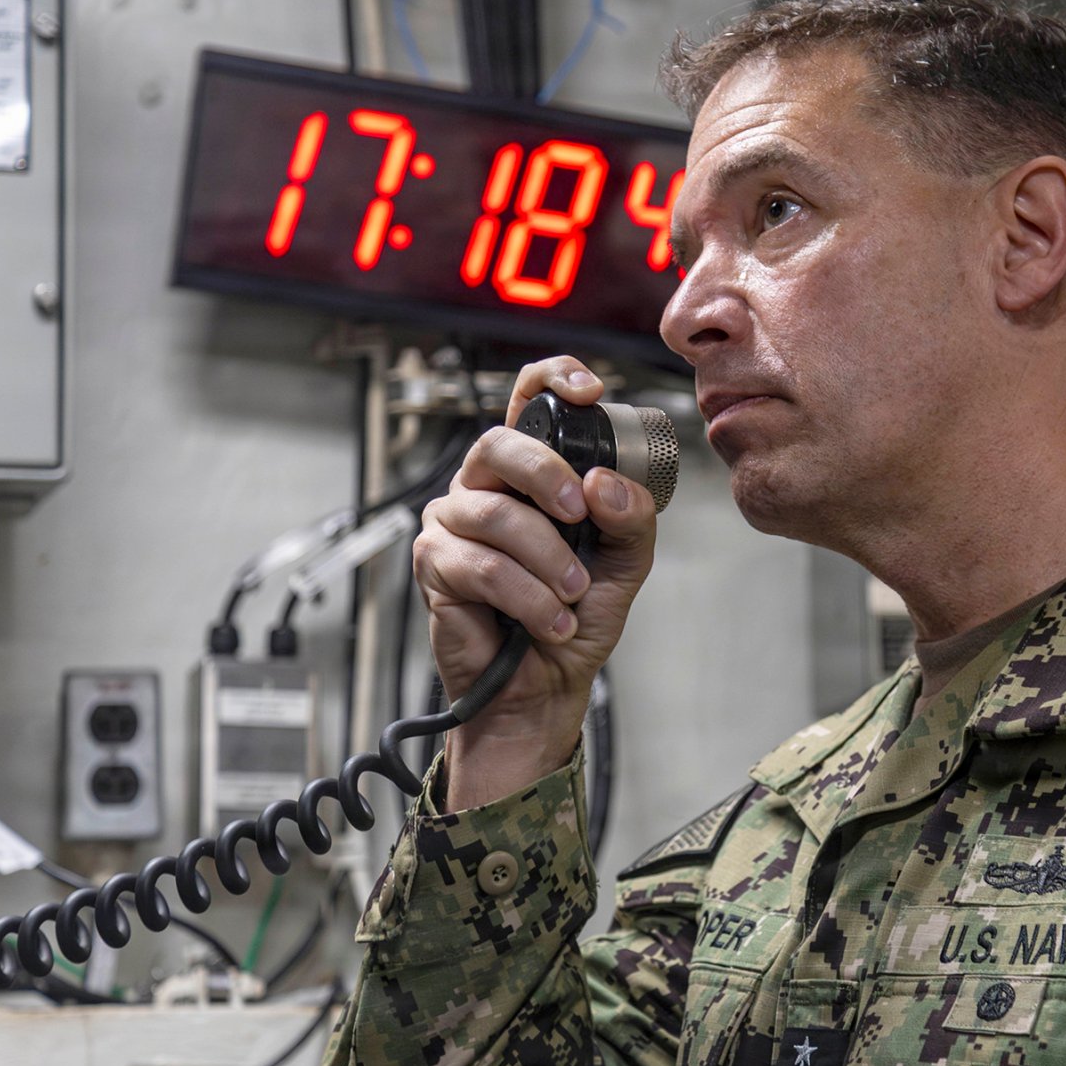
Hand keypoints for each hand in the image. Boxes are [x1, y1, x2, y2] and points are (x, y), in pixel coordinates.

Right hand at [414, 356, 658, 808]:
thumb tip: (603, 484)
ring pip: (496, 516)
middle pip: (498, 445)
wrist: (546, 685)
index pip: (527, 399)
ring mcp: (453, 522)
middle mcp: (485, 487)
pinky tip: (550, 621)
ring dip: (548, 561)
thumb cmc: (576, 615)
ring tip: (573, 596)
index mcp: (531, 473)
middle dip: (546, 476)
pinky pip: (483, 567)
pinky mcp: (435, 564)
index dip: (553, 380)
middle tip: (580, 516)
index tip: (590, 392)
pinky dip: (528, 598)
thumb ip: (630, 517)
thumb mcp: (627, 562)